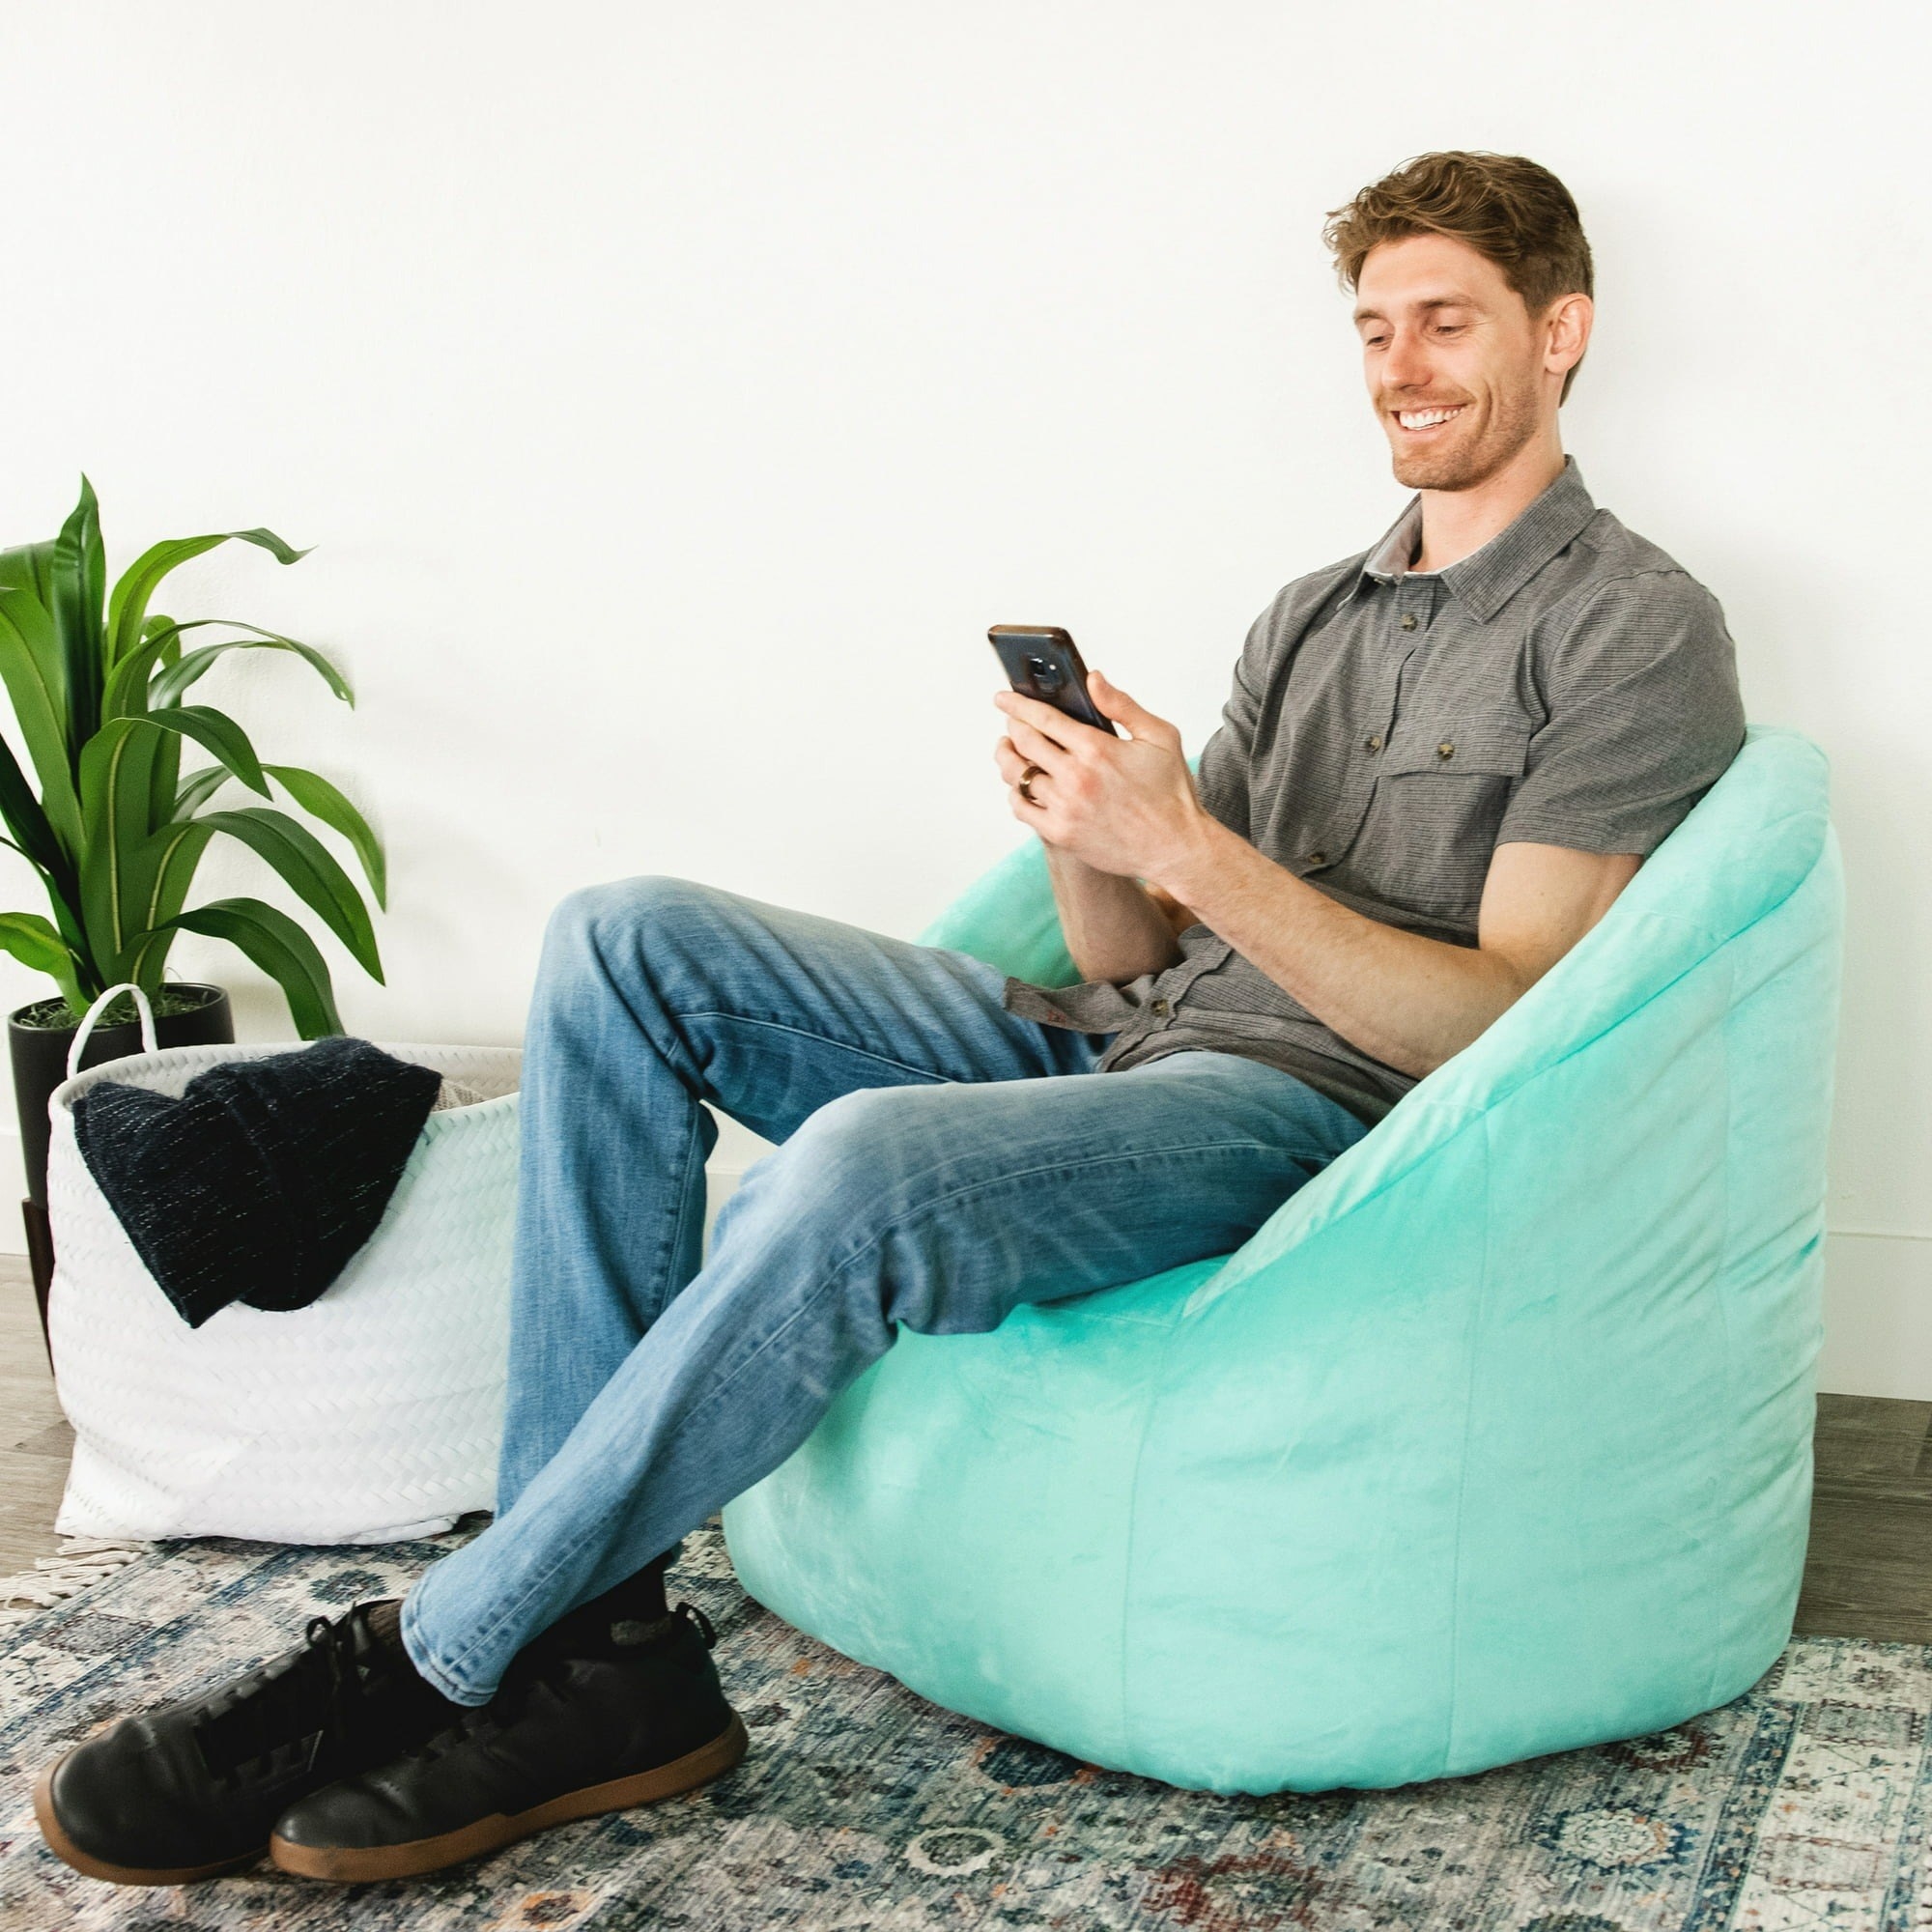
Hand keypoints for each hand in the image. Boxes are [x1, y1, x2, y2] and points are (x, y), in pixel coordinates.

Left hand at [992, 670, 1211, 883]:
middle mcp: (1076, 777)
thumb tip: (1092, 679)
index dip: (1017, 705)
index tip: (1003, 698)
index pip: (1043, 718)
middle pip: (1024, 743)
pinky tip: (1022, 786)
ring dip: (1007, 758)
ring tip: (1008, 750)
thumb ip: (1122, 706)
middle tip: (1011, 723)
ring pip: (1017, 776)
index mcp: (1097, 749)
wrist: (1175, 847)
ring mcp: (1065, 808)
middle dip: (1012, 727)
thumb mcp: (1159, 737)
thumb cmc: (1171, 792)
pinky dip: (1016, 793)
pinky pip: (1022, 808)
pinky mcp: (1061, 834)